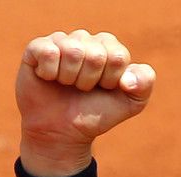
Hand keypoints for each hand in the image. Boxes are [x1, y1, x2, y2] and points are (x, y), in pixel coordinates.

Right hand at [16, 30, 155, 176]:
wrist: (63, 132)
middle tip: (83, 89)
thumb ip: (144, 85)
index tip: (104, 89)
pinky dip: (50, 73)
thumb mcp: (130, 104)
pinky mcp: (37, 49)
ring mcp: (61, 42)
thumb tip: (127, 79)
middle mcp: (86, 40)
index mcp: (109, 48)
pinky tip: (49, 79)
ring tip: (67, 85)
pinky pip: (49, 52)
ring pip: (73, 51)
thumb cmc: (96, 114)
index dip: (111, 80)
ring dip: (71, 78)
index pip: (118, 56)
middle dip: (91, 81)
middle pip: (96, 55)